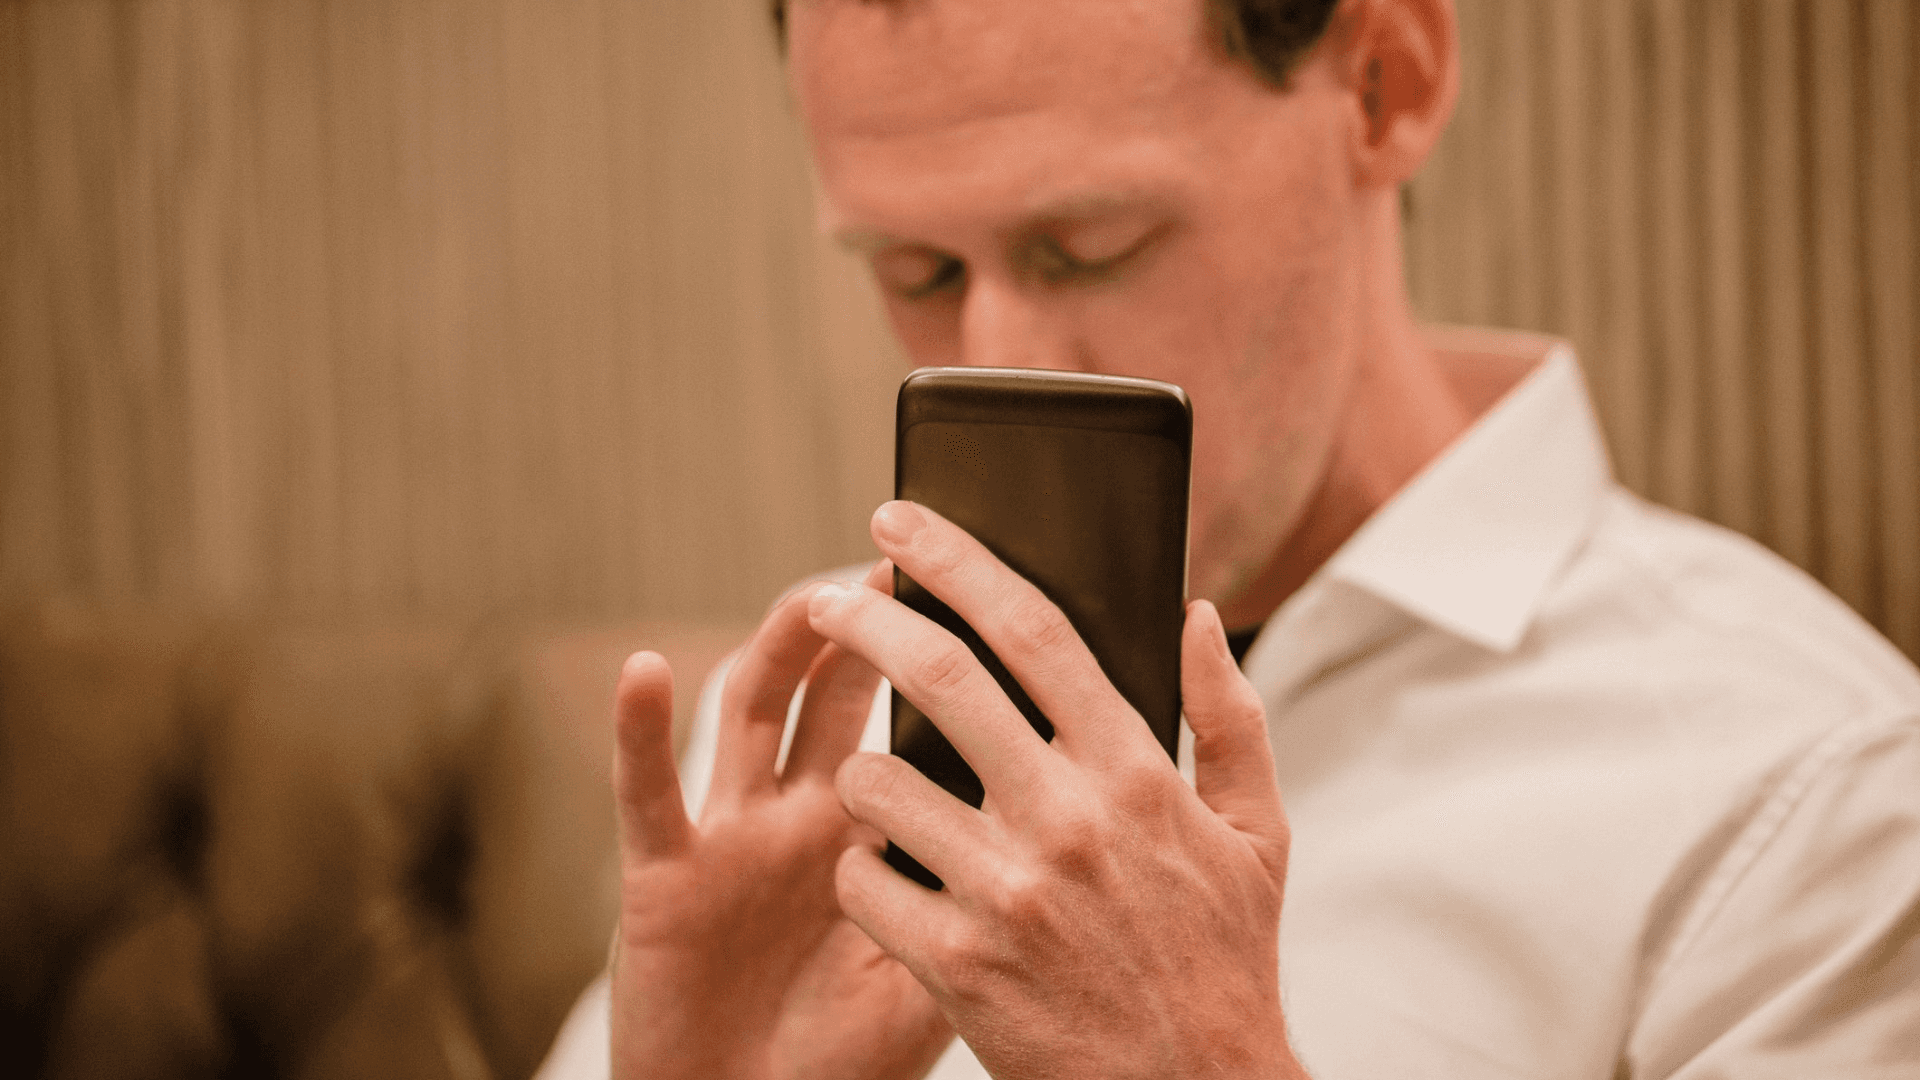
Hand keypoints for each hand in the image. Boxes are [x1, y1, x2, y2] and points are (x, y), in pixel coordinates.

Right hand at [609, 559, 951, 1079]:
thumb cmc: (844, 1059)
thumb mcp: (935, 976)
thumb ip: (976, 897)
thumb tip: (1065, 823)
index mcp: (877, 828)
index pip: (914, 718)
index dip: (943, 653)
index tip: (988, 588)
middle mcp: (806, 813)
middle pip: (839, 690)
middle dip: (872, 622)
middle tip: (909, 558)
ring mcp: (736, 834)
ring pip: (754, 713)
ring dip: (779, 648)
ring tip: (814, 595)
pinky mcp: (667, 873)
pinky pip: (650, 793)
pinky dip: (639, 731)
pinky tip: (647, 670)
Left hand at [808, 502, 1306, 1079]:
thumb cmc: (1223, 960)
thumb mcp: (1257, 832)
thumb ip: (1229, 714)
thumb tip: (1197, 614)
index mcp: (1136, 771)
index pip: (1033, 629)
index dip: (958, 560)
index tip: (902, 524)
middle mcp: (1068, 819)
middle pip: (941, 678)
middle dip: (866, 621)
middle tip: (827, 599)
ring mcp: (1008, 893)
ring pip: (878, 783)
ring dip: (861, 772)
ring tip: (878, 787)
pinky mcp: (958, 965)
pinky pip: (863, 881)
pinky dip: (861, 868)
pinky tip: (887, 876)